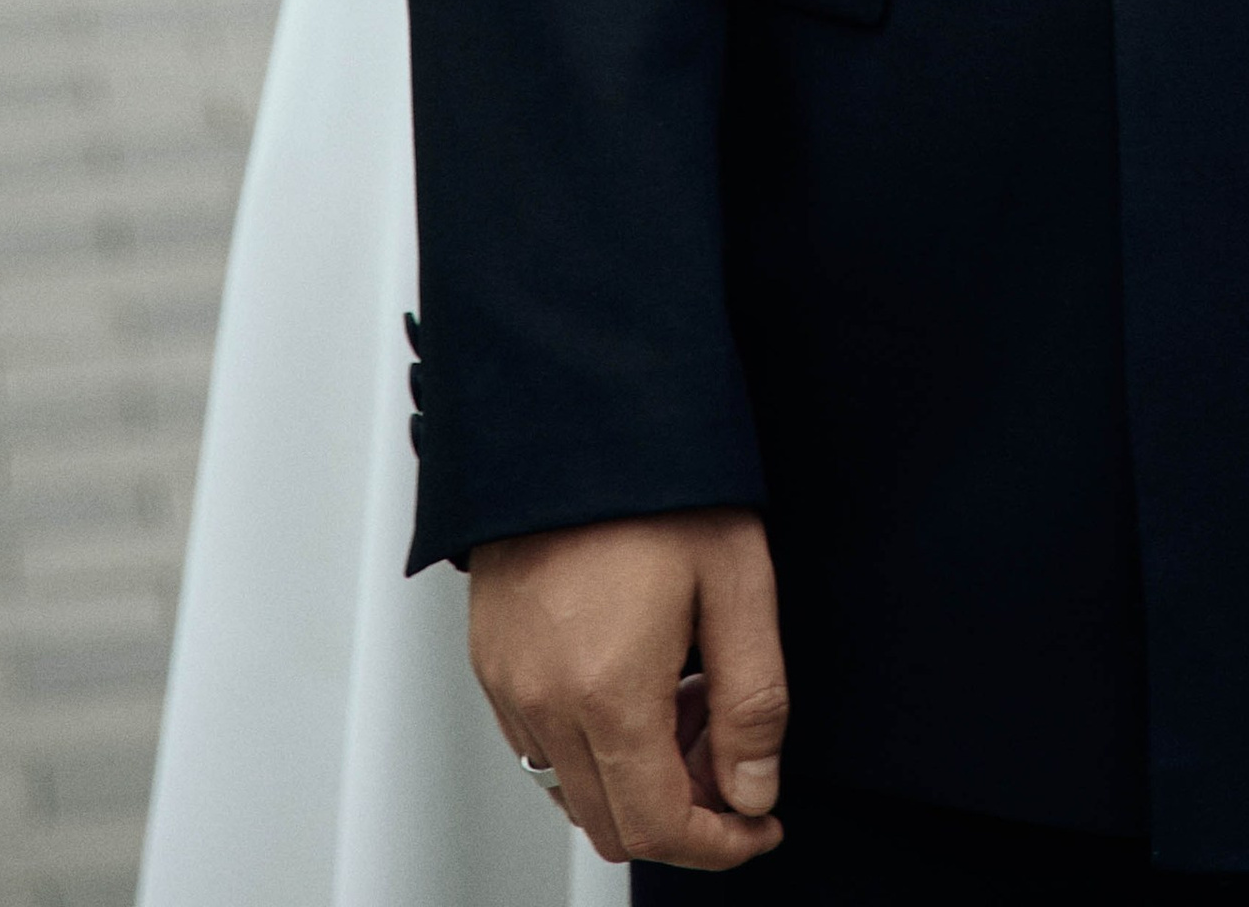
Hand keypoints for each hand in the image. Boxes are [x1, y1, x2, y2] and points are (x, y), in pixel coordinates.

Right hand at [470, 505, 786, 872]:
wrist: (573, 405)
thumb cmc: (654, 477)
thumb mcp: (737, 582)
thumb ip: (753, 703)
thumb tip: (753, 791)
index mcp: (607, 691)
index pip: (658, 827)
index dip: (719, 844)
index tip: (758, 824)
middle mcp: (543, 700)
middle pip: (611, 824)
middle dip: (683, 810)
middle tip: (728, 746)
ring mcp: (507, 682)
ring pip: (571, 790)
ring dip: (635, 777)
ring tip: (685, 696)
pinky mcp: (489, 658)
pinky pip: (538, 744)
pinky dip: (591, 742)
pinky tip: (635, 676)